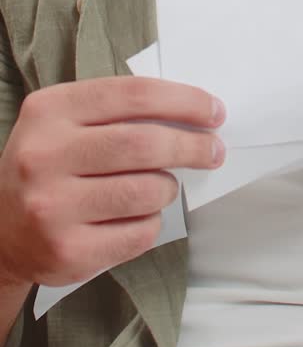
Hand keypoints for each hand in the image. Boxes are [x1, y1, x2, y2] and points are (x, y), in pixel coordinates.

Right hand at [0, 77, 224, 288]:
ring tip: (164, 186)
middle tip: (214, 150)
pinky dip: (152, 222)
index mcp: (50, 110)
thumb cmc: (48, 165)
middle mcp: (45, 156)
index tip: (213, 111)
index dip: (183, 101)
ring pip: (146, 191)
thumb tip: (191, 114)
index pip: (133, 95)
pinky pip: (138, 233)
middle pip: (144, 145)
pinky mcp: (67, 251)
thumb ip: (117, 111)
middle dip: (191, 146)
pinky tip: (141, 215)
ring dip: (169, 188)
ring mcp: (52, 207)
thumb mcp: (66, 121)